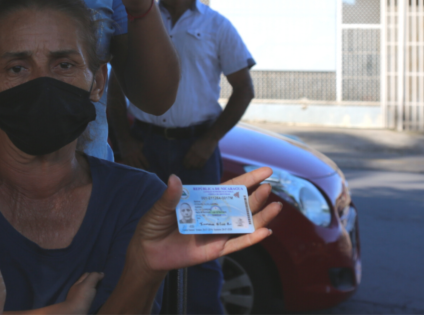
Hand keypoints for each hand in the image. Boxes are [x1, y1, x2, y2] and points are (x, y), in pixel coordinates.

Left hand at [62, 272, 104, 314]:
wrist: (74, 313)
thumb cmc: (81, 297)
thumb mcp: (88, 284)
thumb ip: (94, 277)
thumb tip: (101, 273)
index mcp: (78, 283)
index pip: (86, 275)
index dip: (93, 274)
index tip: (102, 276)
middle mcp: (77, 290)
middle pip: (86, 284)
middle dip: (93, 282)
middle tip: (103, 283)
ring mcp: (78, 299)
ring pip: (87, 292)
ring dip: (93, 291)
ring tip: (101, 292)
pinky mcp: (81, 307)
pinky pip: (88, 300)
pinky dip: (92, 299)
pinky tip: (96, 300)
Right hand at [116, 134, 148, 169]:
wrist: (124, 138)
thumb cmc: (133, 141)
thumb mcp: (140, 144)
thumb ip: (142, 149)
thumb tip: (145, 154)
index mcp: (138, 152)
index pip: (144, 161)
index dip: (146, 164)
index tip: (148, 167)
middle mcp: (133, 156)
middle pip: (138, 165)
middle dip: (142, 169)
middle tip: (144, 172)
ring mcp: (128, 157)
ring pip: (132, 166)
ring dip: (136, 169)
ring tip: (138, 173)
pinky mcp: (123, 157)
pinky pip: (127, 164)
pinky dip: (129, 167)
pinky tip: (131, 170)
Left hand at [132, 169, 280, 272]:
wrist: (147, 252)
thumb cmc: (153, 226)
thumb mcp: (160, 209)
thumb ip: (170, 196)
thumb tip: (174, 178)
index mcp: (203, 201)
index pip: (229, 188)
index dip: (247, 179)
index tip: (265, 171)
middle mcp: (214, 215)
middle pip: (240, 205)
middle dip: (255, 197)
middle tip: (268, 188)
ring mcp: (216, 232)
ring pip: (243, 224)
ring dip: (260, 216)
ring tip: (275, 207)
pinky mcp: (215, 249)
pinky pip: (236, 244)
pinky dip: (251, 238)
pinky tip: (266, 231)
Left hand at [182, 135, 218, 169]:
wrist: (210, 138)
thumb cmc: (201, 140)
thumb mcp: (193, 144)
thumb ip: (191, 150)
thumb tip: (188, 157)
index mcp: (192, 149)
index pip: (186, 158)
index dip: (184, 162)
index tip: (183, 164)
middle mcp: (196, 153)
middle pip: (190, 163)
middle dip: (187, 166)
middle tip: (186, 168)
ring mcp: (201, 156)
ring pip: (195, 165)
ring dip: (193, 167)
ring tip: (191, 168)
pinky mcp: (206, 158)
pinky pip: (201, 165)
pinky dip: (198, 167)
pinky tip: (197, 167)